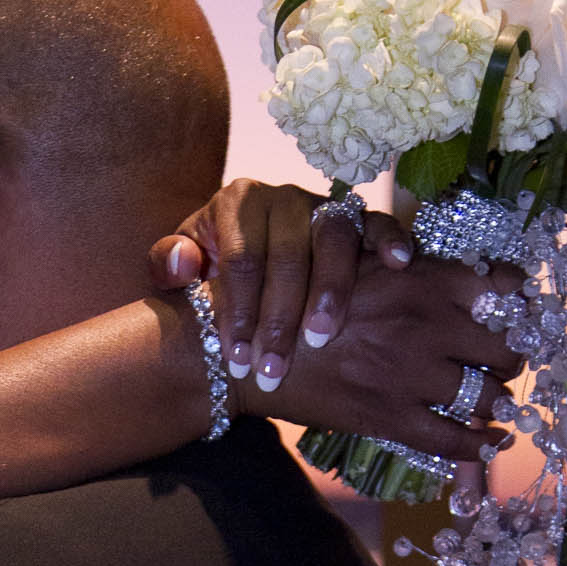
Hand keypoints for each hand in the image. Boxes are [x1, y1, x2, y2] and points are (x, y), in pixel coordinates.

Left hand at [150, 179, 413, 385]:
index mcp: (237, 202)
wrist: (242, 254)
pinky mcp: (357, 218)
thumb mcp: (178, 264)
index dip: (239, 312)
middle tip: (273, 368)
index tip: (238, 360)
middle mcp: (283, 197)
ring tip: (320, 338)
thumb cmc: (209, 268)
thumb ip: (167, 262)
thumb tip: (184, 265)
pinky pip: (378, 221)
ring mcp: (323, 205)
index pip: (241, 260)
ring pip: (334, 240)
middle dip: (280, 318)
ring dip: (330, 292)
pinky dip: (391, 238)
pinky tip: (399, 264)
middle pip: (288, 256)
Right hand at [230, 244, 520, 461]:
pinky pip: (455, 439)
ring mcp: (413, 374)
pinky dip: (480, 446)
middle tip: (504, 364)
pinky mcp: (392, 417)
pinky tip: (489, 444)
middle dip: (512, 358)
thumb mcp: (357, 262)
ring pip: (488, 396)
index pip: (506, 287)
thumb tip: (457, 278)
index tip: (520, 315)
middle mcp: (429, 323)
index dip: (522, 304)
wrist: (248, 349)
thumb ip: (410, 266)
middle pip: (507, 347)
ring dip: (498, 402)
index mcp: (424, 277)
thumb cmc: (300, 300)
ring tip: (494, 404)